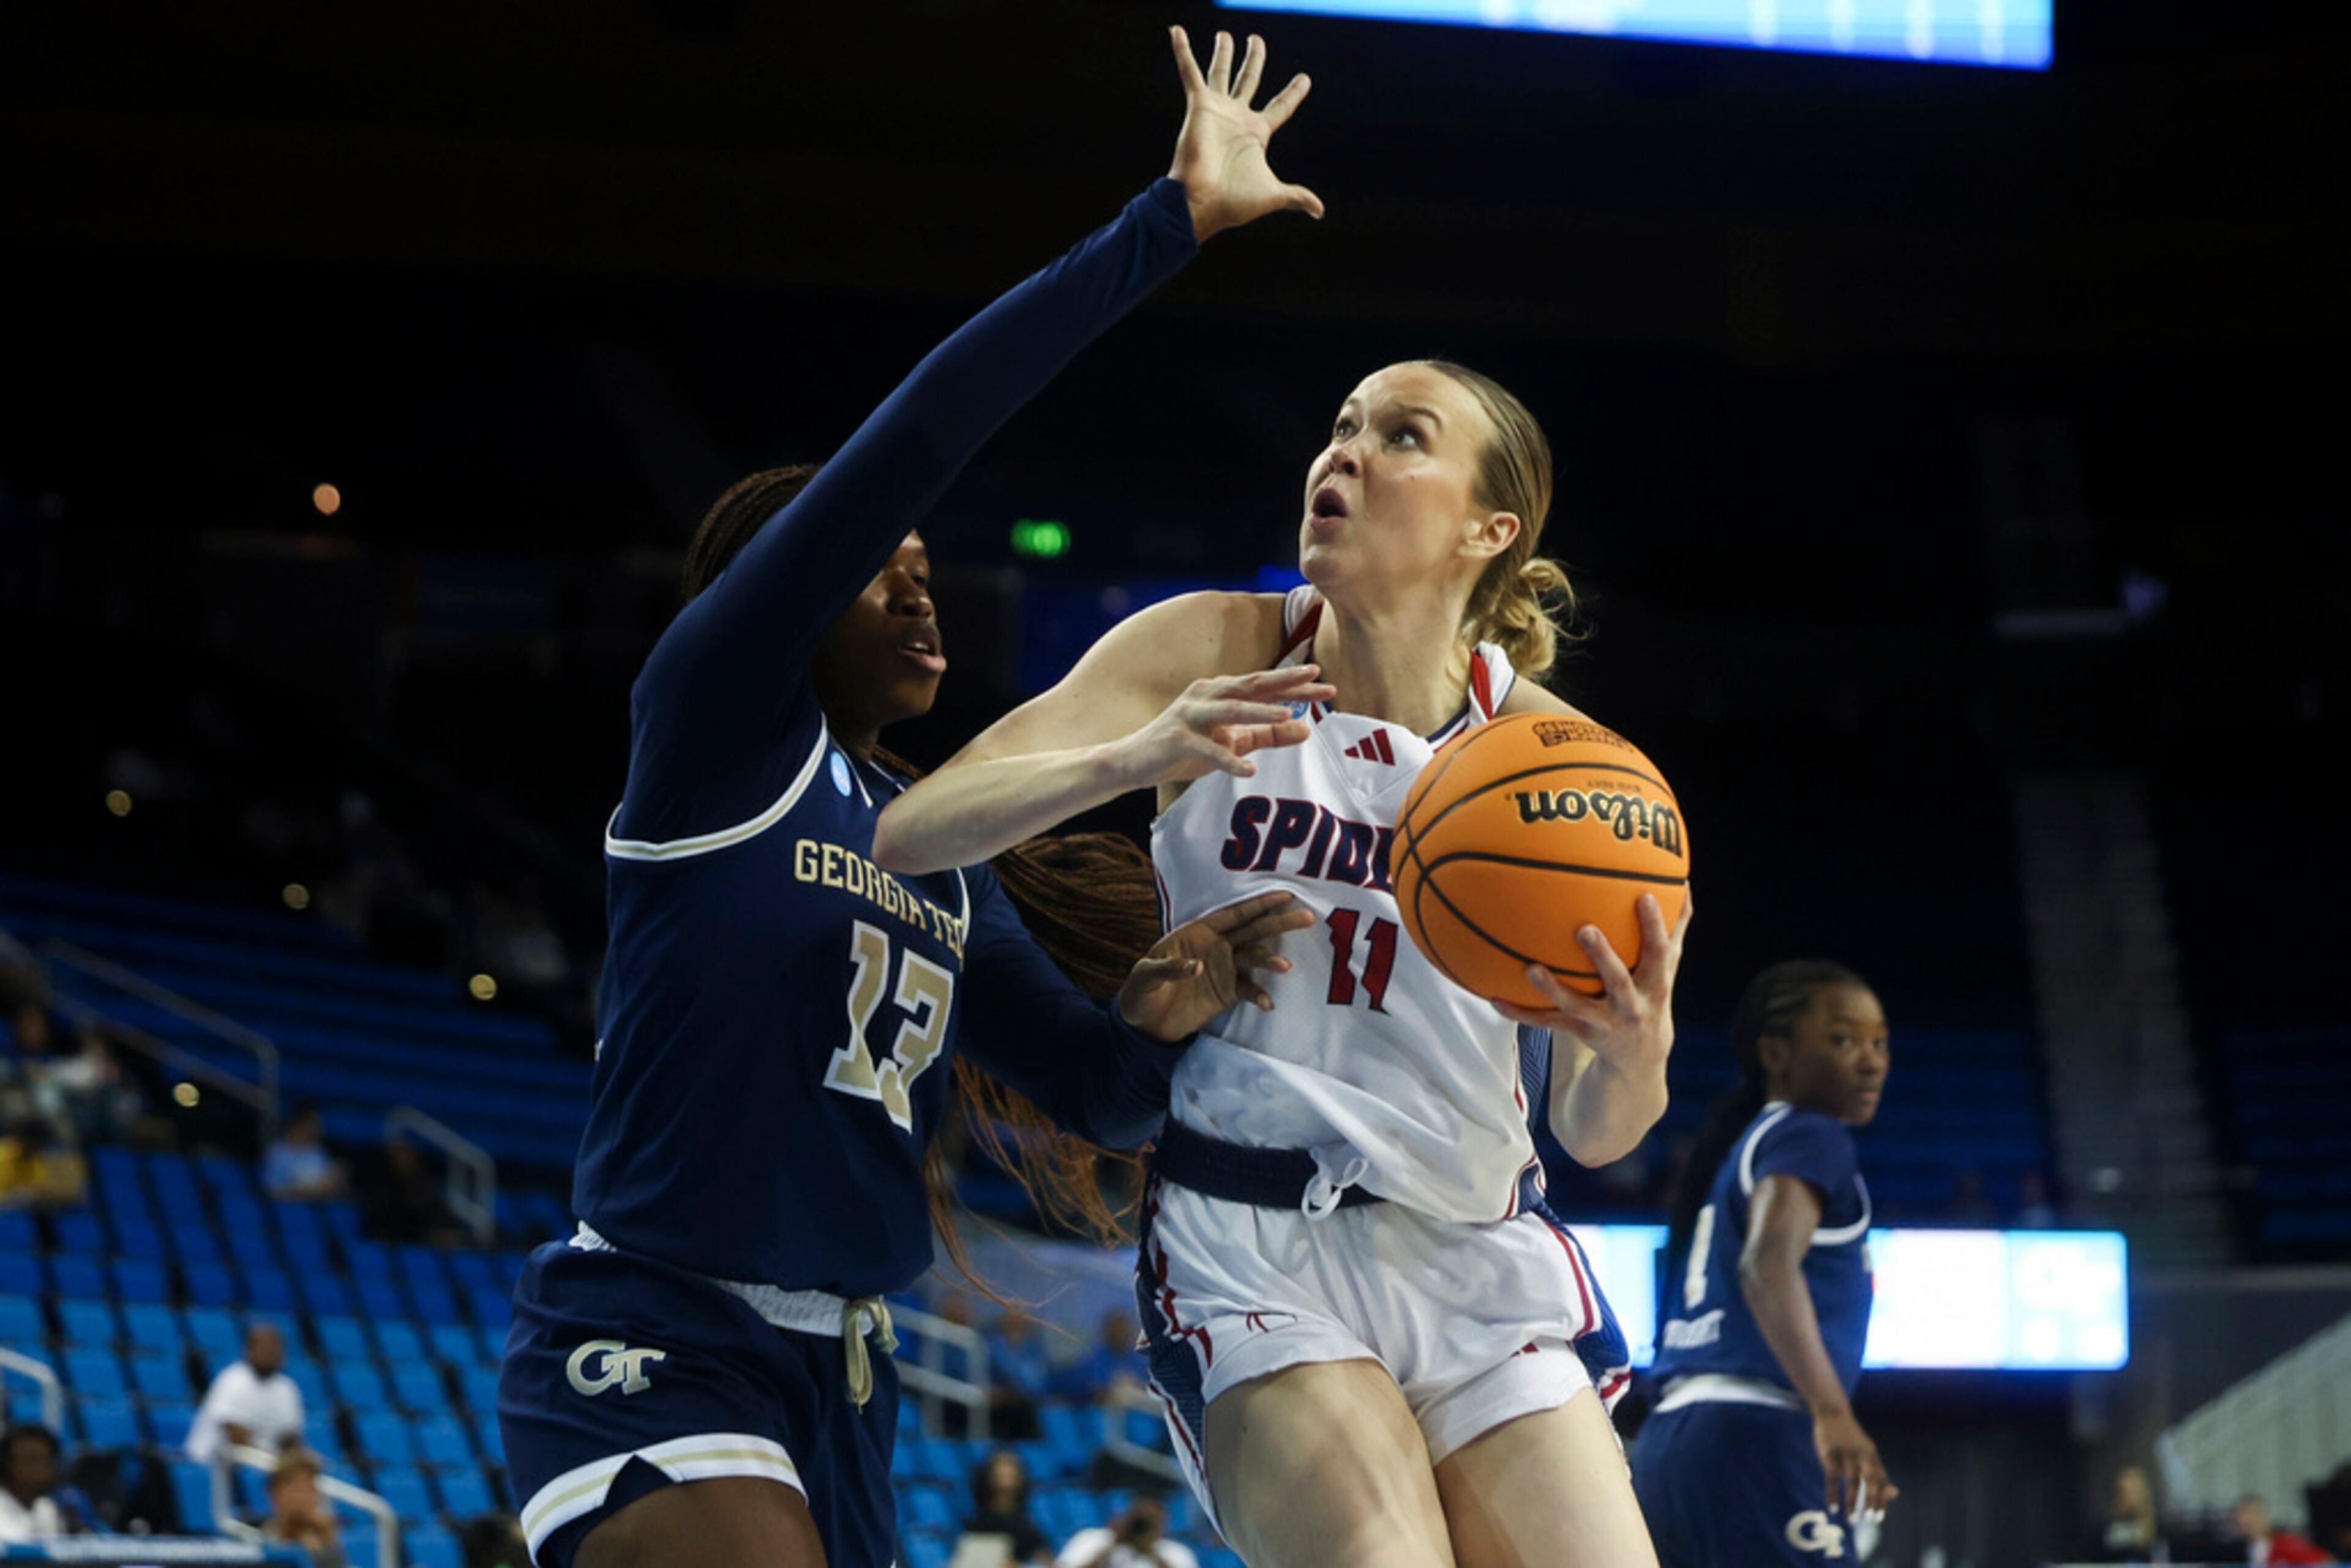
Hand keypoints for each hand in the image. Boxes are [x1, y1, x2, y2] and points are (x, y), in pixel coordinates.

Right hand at [1112, 664, 1333, 786]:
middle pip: (1251, 685)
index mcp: (1221, 692)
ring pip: (1229, 710)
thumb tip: (1305, 729)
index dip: (1296, 685)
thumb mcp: (1231, 741)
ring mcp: (1189, 715)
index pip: (1264, 686)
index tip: (1327, 685)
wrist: (1133, 762)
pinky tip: (1250, 771)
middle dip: (1285, 683)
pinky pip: (1207, 750)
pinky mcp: (1176, 740)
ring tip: (1287, 716)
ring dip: (1258, 712)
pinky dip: (1228, 760)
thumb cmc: (1184, 749)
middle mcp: (1206, 695)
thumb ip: (1266, 735)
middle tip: (1316, 679)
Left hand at [1117, 890, 1313, 1040]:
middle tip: (1306, 917)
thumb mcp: (1144, 977)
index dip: (1258, 904)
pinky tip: (1267, 1004)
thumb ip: (1168, 968)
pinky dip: (1259, 995)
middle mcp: (1217, 947)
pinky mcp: (1228, 993)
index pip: (1232, 914)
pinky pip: (1250, 990)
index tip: (1284, 895)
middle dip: (1278, 923)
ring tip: (1284, 967)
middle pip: (1253, 931)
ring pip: (1255, 958)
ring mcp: (1225, 970)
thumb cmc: (1140, 992)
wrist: (1144, 1025)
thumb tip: (1197, 965)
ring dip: (1270, 961)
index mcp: (1198, 933)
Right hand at [1166, 27, 1323, 241]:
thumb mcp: (1273, 195)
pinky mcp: (1199, 106)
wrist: (1202, 201)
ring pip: (1221, 72)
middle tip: (1256, 39)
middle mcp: (1237, 118)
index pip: (1280, 107)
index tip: (1305, 78)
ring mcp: (1217, 110)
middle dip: (1253, 60)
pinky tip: (1177, 31)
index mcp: (1256, 134)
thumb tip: (1319, 211)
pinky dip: (1182, 51)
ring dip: (1222, 53)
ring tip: (1225, 35)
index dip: (1293, 93)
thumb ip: (1296, 196)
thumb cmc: (1234, 201)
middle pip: (1249, 81)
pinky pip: (1189, 72)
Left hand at [1492, 891, 1691, 1074]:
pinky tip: (1494, 999)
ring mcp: (1603, 1022)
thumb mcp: (1668, 966)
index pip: (1658, 952)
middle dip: (1603, 957)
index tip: (1644, 896)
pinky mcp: (1578, 1032)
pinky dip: (1520, 1012)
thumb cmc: (1652, 994)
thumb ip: (1675, 925)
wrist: (1641, 1057)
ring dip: (1553, 989)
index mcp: (1655, 984)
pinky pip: (1546, 1023)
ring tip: (1530, 968)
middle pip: (1618, 981)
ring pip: (1576, 1006)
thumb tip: (1682, 881)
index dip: (1654, 926)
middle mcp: (1631, 1006)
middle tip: (1585, 929)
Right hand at [1812, 1406, 1896, 1520]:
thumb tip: (1895, 1494)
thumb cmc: (1850, 1437)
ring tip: (1852, 1519)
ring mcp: (1845, 1453)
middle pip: (1871, 1479)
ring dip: (1852, 1501)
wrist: (1832, 1412)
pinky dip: (1832, 1493)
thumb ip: (1878, 1472)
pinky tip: (1833, 1508)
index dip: (1882, 1498)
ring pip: (1851, 1480)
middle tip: (1871, 1519)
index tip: (1880, 1517)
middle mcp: (1862, 1454)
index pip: (1881, 1480)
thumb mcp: (1868, 1452)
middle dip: (1872, 1499)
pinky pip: (1831, 1477)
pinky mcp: (1829, 1453)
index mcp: (1872, 1455)